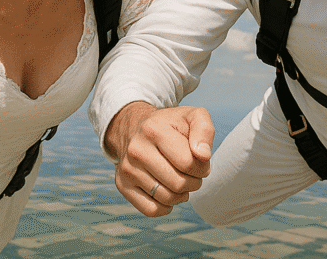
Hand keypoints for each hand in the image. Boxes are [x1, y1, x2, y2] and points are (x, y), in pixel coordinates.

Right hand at [106, 102, 214, 216]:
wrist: (136, 128)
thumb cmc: (171, 125)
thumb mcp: (192, 116)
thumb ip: (204, 130)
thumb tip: (204, 156)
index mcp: (154, 130)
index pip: (188, 163)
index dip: (202, 167)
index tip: (201, 161)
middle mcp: (136, 150)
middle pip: (178, 183)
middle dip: (194, 182)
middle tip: (193, 173)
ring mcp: (127, 169)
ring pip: (167, 198)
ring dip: (182, 195)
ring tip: (182, 180)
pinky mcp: (122, 185)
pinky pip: (152, 210)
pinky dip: (166, 207)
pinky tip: (169, 192)